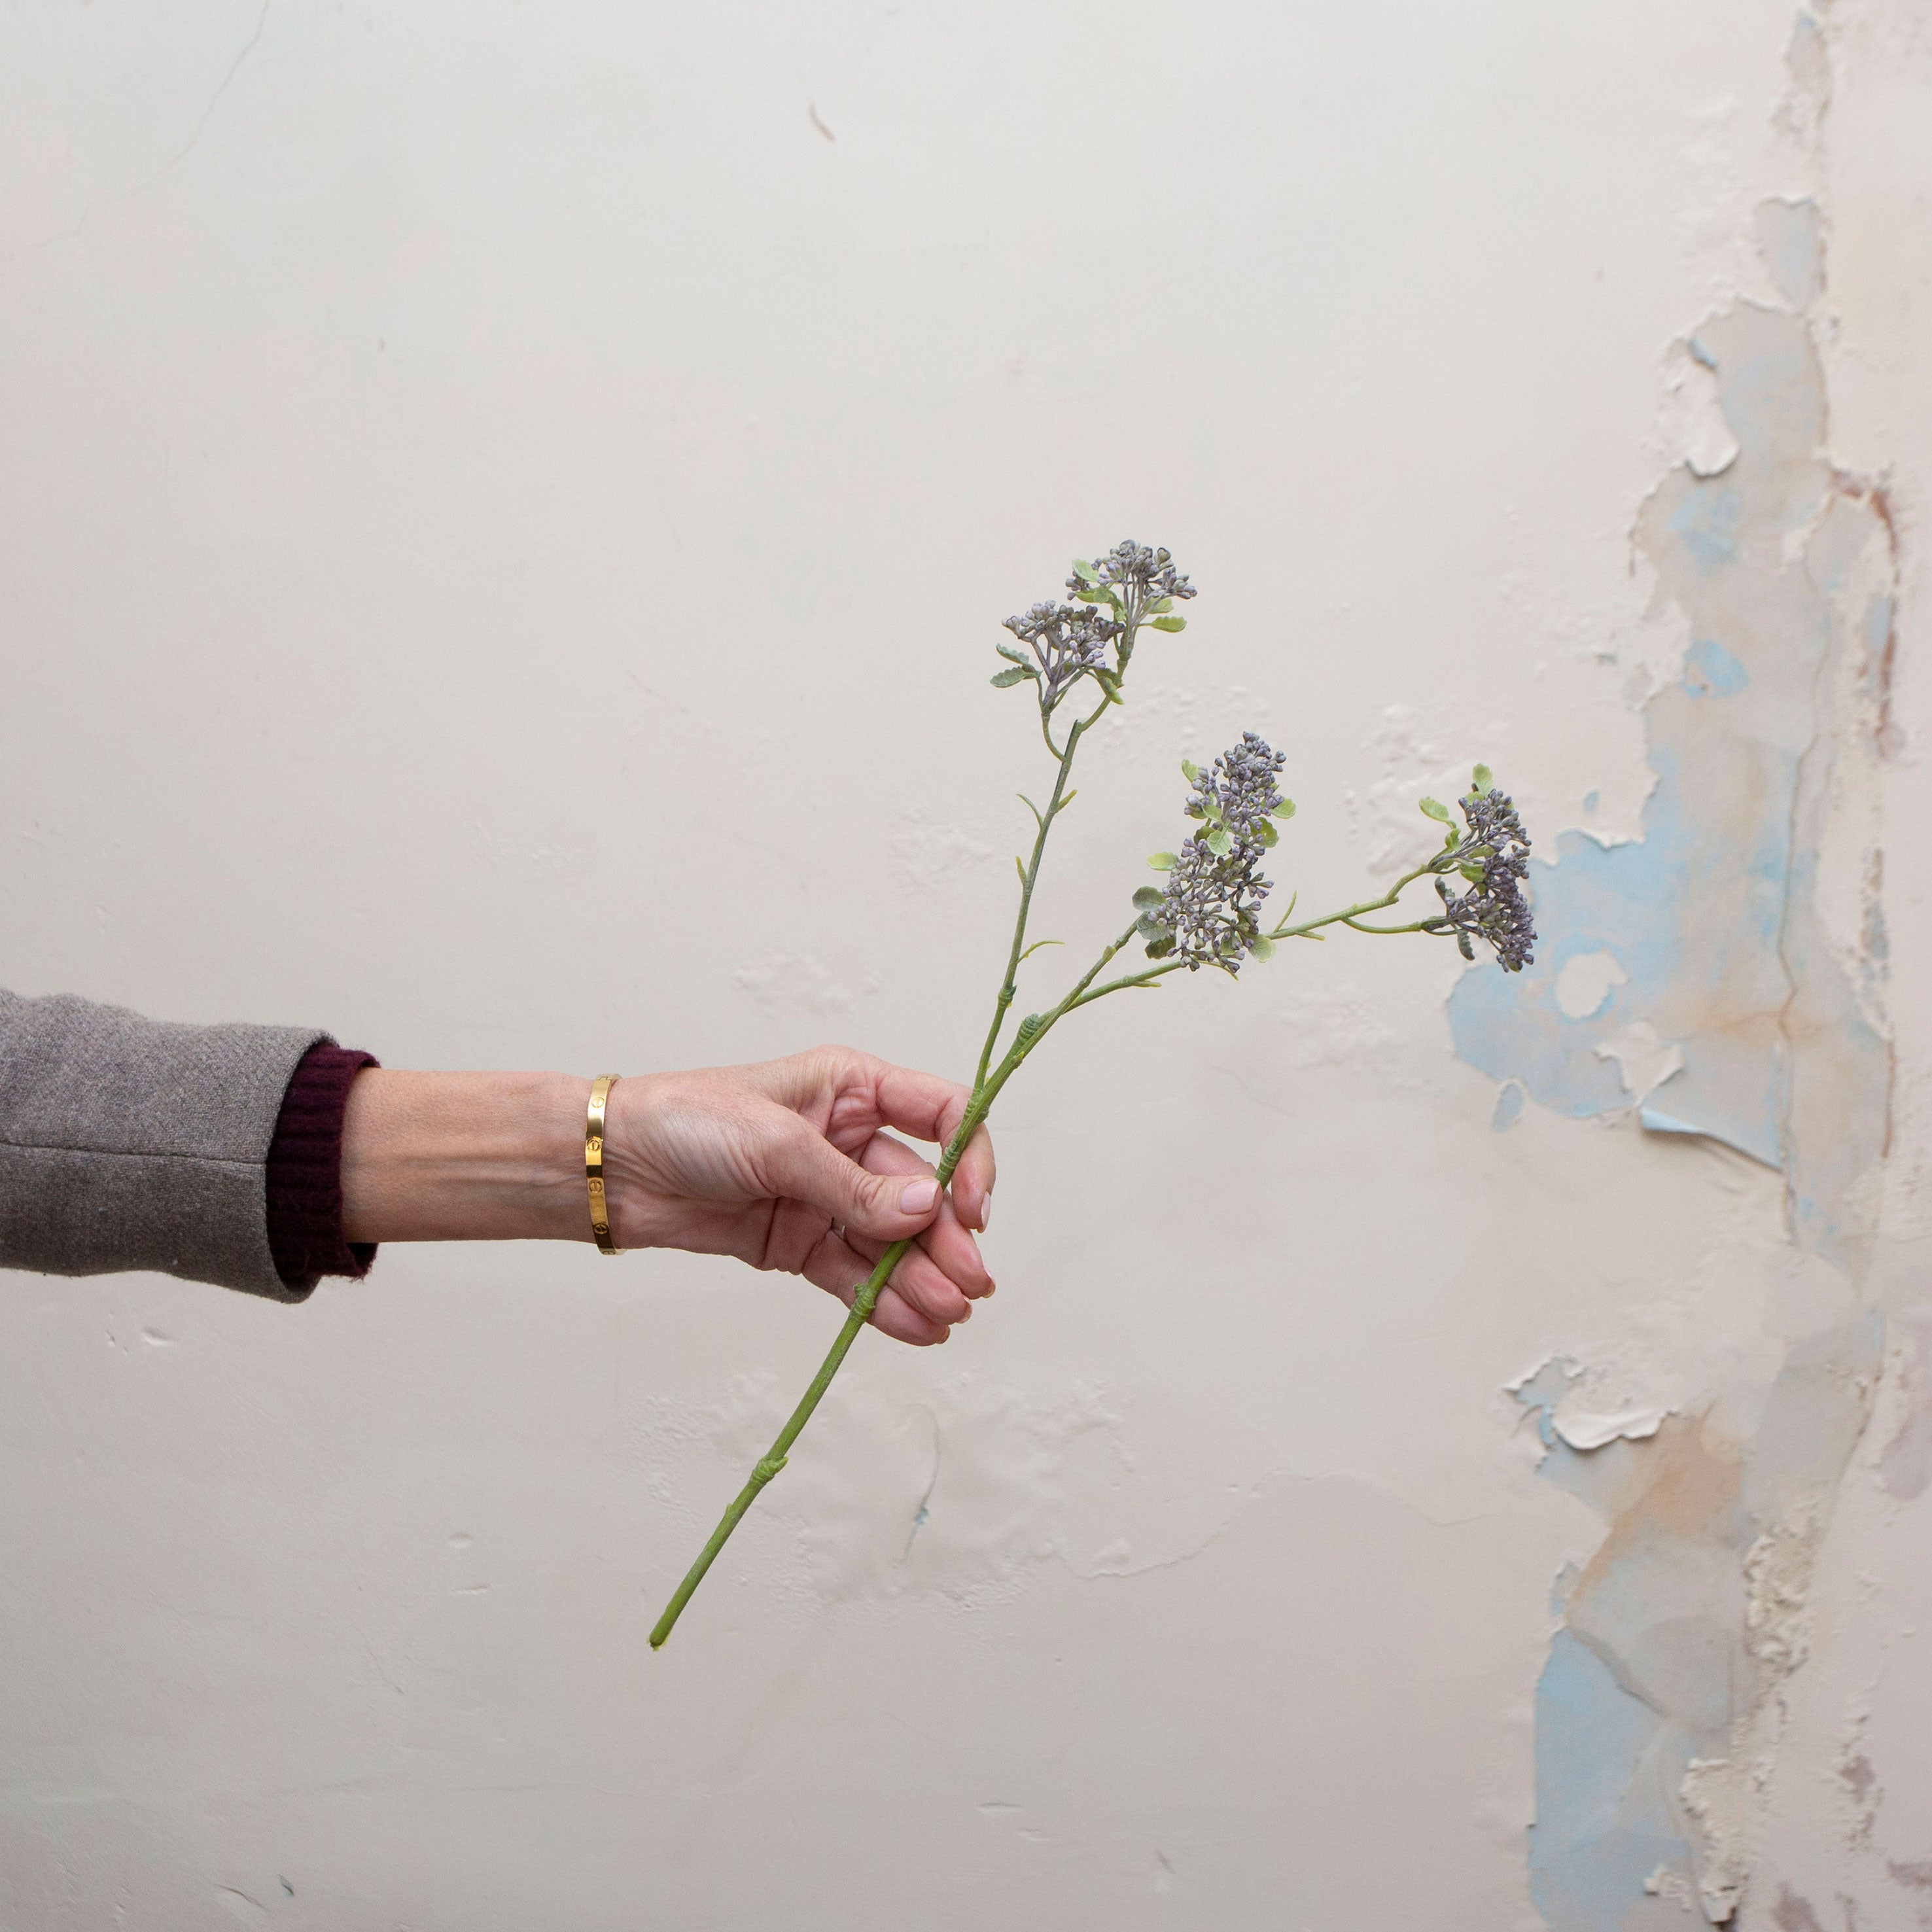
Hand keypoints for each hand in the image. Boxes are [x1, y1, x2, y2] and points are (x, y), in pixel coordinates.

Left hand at [602, 1046, 996, 1346]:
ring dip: (921, 1279)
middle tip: (968, 1286)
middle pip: (921, 1192)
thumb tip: (928, 1208)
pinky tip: (915, 1326)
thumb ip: (853, 1183)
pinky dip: (883, 1301)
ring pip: (891, 1242)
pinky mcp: (799, 1242)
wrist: (614, 1169)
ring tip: (946, 1318)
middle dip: (946, 1240)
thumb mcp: (776, 1142)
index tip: (973, 1207)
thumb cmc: (685, 1121)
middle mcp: (848, 1140)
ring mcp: (825, 1195)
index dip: (968, 1158)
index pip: (939, 1114)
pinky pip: (853, 1274)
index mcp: (851, 1089)